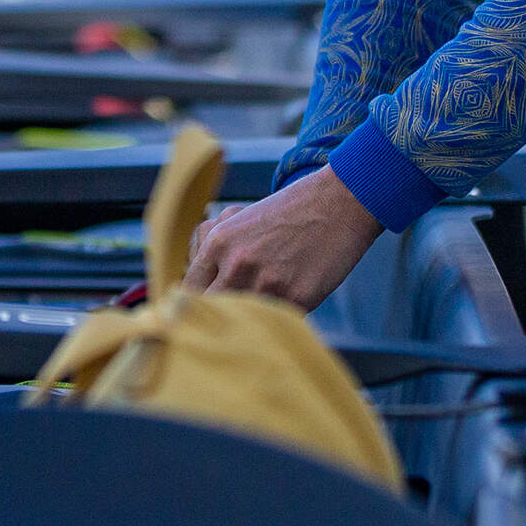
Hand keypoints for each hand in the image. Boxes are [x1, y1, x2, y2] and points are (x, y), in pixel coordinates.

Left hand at [182, 164, 383, 309]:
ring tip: (264, 306)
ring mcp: (266, 283)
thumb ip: (212, 250)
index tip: (199, 314)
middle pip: (210, 312)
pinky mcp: (296, 298)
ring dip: (250, 319)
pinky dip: (280, 318)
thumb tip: (192, 288)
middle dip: (218, 317)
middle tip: (228, 319)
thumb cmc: (288, 214)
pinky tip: (291, 298)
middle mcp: (236, 264)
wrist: (338, 202)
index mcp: (218, 243)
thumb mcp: (239, 221)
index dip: (192, 306)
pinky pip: (277, 322)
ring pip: (243, 320)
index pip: (188, 291)